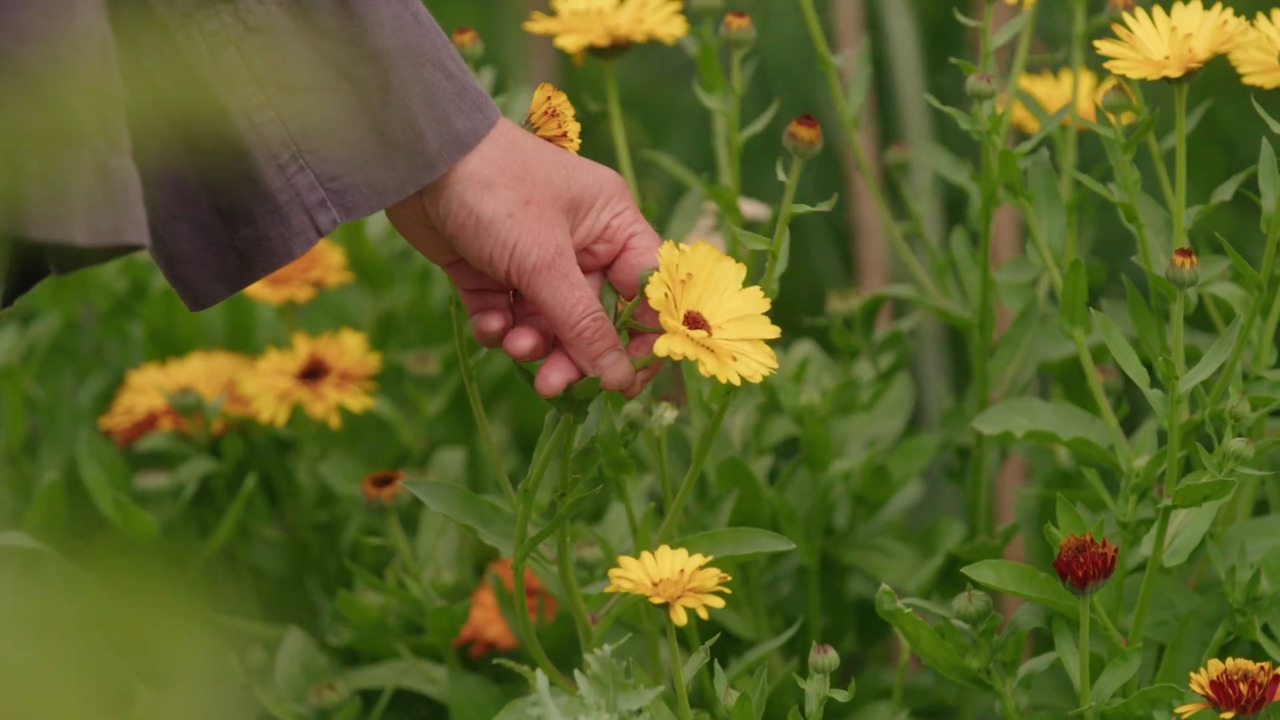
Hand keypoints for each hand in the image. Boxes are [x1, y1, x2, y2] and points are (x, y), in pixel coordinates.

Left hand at [386, 118, 660, 397]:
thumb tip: (621, 378)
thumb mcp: (545, 262)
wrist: (418, 160)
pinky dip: (498, 326)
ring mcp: (533, 256)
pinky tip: (488, 322)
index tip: (626, 379)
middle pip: (592, 316)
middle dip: (572, 352)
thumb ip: (583, 324)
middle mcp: (579, 241)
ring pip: (546, 322)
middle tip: (553, 384)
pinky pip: (507, 314)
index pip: (645, 290)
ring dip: (532, 341)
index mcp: (612, 224)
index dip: (640, 337)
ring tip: (513, 345)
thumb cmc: (497, 193)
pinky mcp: (491, 269)